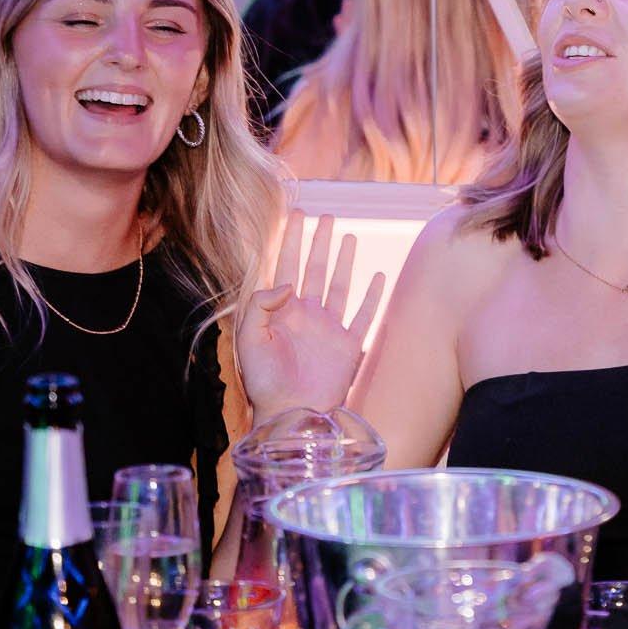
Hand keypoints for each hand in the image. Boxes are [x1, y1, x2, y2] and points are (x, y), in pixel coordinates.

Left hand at [237, 211, 386, 414]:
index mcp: (280, 312)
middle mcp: (306, 315)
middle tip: (326, 217)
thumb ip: (261, 305)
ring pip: (340, 285)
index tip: (297, 214)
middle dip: (319, 242)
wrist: (290, 414)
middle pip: (314, 269)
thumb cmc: (265, 382)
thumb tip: (288, 284)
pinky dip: (372, 296)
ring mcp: (328, 329)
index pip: (285, 266)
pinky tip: (378, 276)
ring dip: (345, 260)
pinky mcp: (348, 346)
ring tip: (350, 236)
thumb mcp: (249, 340)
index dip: (290, 240)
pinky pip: (363, 315)